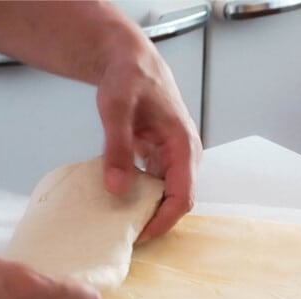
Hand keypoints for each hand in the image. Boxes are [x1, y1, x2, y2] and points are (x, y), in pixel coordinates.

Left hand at [96, 37, 201, 241]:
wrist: (131, 61)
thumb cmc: (128, 77)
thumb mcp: (116, 109)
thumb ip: (117, 148)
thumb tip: (115, 188)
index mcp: (184, 145)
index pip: (183, 196)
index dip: (162, 221)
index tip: (138, 236)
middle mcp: (185, 155)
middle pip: (177, 201)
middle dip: (154, 221)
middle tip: (123, 235)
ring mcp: (174, 157)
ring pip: (166, 195)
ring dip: (146, 211)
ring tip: (119, 224)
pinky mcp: (161, 158)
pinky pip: (156, 186)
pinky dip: (139, 197)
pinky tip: (118, 202)